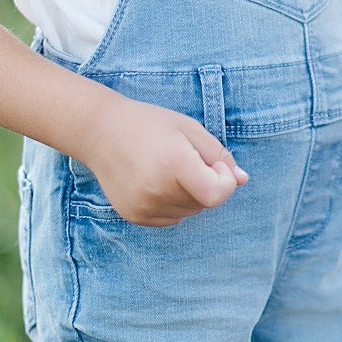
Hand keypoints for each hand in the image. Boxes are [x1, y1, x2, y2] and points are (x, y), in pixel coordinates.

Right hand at [82, 94, 248, 226]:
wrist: (99, 131)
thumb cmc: (148, 124)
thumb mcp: (188, 128)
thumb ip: (219, 155)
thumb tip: (242, 180)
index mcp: (174, 164)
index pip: (218, 194)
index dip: (224, 180)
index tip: (214, 163)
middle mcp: (157, 190)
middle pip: (204, 203)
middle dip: (205, 183)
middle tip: (182, 157)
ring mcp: (144, 206)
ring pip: (189, 212)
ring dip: (188, 194)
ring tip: (165, 167)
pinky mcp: (134, 215)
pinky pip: (170, 217)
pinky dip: (171, 203)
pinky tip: (153, 180)